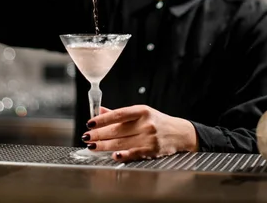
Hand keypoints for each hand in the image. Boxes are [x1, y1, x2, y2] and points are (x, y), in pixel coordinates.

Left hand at [82, 105, 198, 162]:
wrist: (180, 133)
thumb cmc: (158, 122)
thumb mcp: (142, 113)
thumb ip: (120, 114)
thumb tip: (100, 111)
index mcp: (142, 111)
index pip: (118, 114)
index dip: (102, 119)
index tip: (90, 123)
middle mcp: (146, 123)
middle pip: (117, 130)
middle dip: (99, 134)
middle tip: (86, 137)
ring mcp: (149, 137)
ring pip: (122, 142)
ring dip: (104, 145)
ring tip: (92, 146)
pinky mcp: (151, 150)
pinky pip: (134, 153)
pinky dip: (123, 155)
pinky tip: (112, 155)